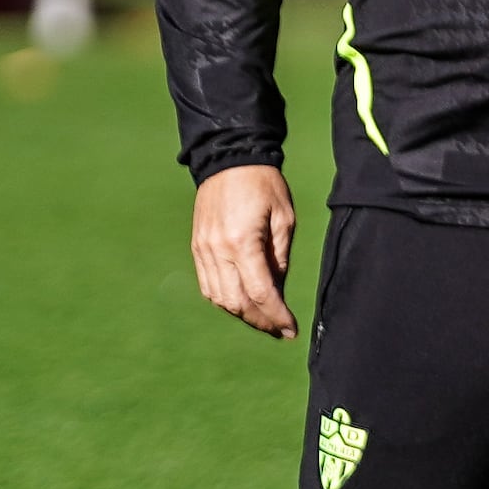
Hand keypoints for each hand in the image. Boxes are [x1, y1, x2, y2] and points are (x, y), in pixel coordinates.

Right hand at [192, 164, 298, 339]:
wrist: (229, 159)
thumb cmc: (263, 185)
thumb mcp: (284, 219)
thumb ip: (280, 259)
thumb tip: (277, 293)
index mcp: (242, 241)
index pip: (260, 292)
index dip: (277, 316)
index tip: (291, 330)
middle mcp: (217, 249)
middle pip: (238, 302)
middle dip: (261, 321)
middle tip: (280, 329)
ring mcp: (203, 249)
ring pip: (220, 298)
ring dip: (243, 314)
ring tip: (264, 319)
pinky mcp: (197, 247)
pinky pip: (208, 286)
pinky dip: (225, 300)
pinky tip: (243, 303)